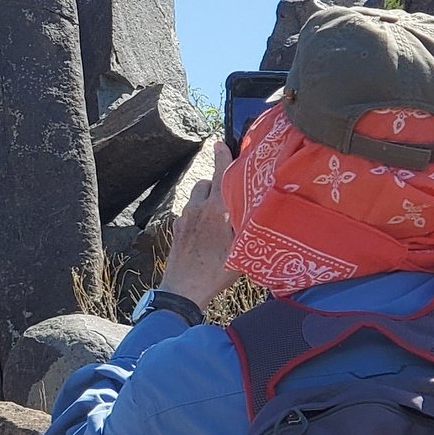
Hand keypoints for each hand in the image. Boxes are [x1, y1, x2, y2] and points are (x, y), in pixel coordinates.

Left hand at [156, 141, 241, 308]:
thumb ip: (248, 226)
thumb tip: (257, 210)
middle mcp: (197, 208)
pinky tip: (205, 234)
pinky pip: (187, 215)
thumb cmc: (216, 272)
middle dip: (216, 185)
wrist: (183, 291)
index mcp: (216, 208)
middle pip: (206, 184)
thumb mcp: (242, 249)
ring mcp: (183, 219)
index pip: (220, 172)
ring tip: (218, 219)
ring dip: (205, 201)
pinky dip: (196, 217)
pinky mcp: (176, 231)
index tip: (221, 143)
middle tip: (229, 199)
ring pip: (195, 199)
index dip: (222, 156)